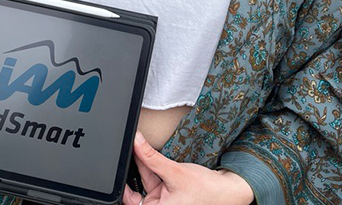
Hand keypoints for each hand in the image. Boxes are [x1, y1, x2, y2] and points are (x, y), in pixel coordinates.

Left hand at [122, 132, 253, 204]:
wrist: (225, 189)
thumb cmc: (205, 190)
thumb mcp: (174, 172)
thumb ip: (152, 157)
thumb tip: (136, 141)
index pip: (131, 200)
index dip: (122, 186)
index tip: (116, 167)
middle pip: (136, 188)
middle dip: (134, 168)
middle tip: (129, 149)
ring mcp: (163, 199)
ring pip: (146, 179)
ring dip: (143, 162)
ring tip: (139, 145)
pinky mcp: (168, 190)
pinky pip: (154, 176)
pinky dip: (152, 164)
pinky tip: (148, 152)